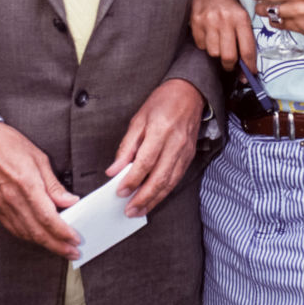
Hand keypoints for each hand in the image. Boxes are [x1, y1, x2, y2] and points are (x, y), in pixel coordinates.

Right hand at [0, 122, 80, 258]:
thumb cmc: (11, 145)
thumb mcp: (39, 158)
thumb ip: (54, 185)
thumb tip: (70, 201)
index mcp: (27, 183)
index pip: (47, 216)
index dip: (63, 232)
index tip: (75, 239)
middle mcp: (13, 198)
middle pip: (37, 231)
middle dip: (57, 245)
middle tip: (73, 252)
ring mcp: (2, 206)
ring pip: (25, 234)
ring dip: (45, 244)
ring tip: (61, 248)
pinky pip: (14, 229)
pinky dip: (28, 237)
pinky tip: (39, 238)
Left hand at [106, 79, 203, 217]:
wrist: (190, 93)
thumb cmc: (162, 102)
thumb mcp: (138, 119)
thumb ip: (126, 146)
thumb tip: (114, 170)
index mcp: (160, 130)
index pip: (145, 162)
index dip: (132, 179)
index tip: (119, 192)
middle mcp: (175, 143)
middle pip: (159, 178)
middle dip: (143, 198)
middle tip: (128, 210)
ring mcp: (184, 152)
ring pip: (169, 183)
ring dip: (154, 200)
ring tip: (139, 210)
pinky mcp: (189, 157)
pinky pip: (176, 180)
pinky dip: (164, 192)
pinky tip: (153, 199)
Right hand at [191, 0, 256, 69]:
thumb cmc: (227, 2)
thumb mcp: (242, 13)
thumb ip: (245, 36)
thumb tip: (247, 64)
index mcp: (240, 18)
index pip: (247, 50)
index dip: (250, 66)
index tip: (250, 74)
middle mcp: (225, 20)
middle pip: (229, 56)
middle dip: (231, 65)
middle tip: (232, 65)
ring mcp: (208, 22)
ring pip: (214, 53)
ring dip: (217, 53)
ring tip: (219, 44)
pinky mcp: (196, 23)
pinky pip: (201, 45)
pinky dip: (206, 45)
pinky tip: (209, 35)